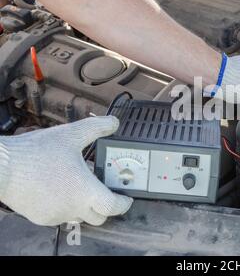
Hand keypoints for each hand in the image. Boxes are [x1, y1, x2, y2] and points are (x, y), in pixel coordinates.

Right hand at [0, 116, 132, 225]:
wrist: (2, 167)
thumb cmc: (36, 152)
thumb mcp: (72, 134)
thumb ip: (97, 128)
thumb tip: (114, 122)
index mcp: (85, 192)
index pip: (113, 207)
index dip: (123, 203)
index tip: (126, 198)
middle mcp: (73, 209)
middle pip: (99, 216)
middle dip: (106, 206)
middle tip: (105, 191)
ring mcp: (56, 216)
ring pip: (79, 216)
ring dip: (85, 205)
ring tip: (80, 184)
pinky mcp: (41, 218)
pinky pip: (61, 215)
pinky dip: (66, 205)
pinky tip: (60, 188)